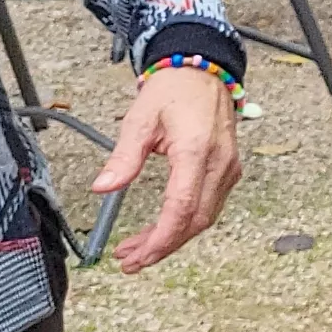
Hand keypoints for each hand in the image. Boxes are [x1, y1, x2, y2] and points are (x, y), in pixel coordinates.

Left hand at [93, 64, 243, 271]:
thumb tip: (103, 187)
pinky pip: (210, 206)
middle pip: (195, 220)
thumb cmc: (174, 90)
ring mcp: (228, 168)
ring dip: (172, 238)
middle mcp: (219, 163)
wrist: (201, 71)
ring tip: (139, 249)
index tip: (138, 254)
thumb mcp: (139, 120)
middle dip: (163, 246)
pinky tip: (163, 230)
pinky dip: (185, 224)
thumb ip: (123, 157)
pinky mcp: (228, 170)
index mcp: (196, 150)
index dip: (161, 237)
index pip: (182, 206)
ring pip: (204, 218)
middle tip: (132, 260)